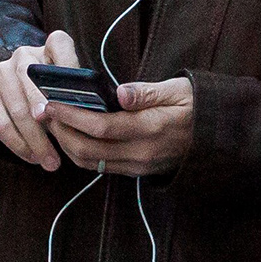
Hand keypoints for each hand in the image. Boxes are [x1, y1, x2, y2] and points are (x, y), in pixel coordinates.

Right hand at [0, 29, 77, 172]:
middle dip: (49, 118)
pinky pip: (0, 123)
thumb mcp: (68, 88)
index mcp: (49, 46)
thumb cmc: (52, 93)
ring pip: (18, 110)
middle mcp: (23, 54)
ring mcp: (1, 72)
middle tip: (63, 142)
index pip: (59, 44)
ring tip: (51, 162)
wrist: (12, 93)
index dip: (69, 66)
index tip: (80, 94)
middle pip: (34, 85)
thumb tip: (89, 117)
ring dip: (36, 141)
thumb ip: (77, 95)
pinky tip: (32, 157)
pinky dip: (18, 144)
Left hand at [47, 78, 195, 177]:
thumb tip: (119, 92)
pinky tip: (72, 136)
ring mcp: (138, 166)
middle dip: (61, 133)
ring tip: (54, 124)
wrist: (216, 135)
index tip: (51, 103)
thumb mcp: (177, 90)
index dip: (72, 116)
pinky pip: (101, 167)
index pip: (101, 126)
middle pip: (89, 150)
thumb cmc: (195, 105)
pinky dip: (81, 153)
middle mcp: (142, 153)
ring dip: (67, 145)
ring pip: (91, 163)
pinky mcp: (136, 171)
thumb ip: (146, 92)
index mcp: (151, 128)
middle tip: (44, 113)